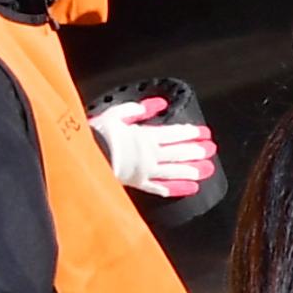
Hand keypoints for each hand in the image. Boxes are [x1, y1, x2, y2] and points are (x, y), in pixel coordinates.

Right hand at [92, 97, 217, 198]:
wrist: (81, 156)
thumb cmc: (96, 134)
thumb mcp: (116, 114)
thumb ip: (139, 109)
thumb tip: (159, 103)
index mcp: (145, 136)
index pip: (174, 133)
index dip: (191, 133)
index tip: (204, 133)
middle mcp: (149, 154)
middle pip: (178, 152)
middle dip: (196, 151)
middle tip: (211, 150)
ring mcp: (144, 170)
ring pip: (174, 170)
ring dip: (191, 170)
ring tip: (206, 170)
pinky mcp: (136, 183)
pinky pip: (159, 188)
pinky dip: (175, 188)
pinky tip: (189, 189)